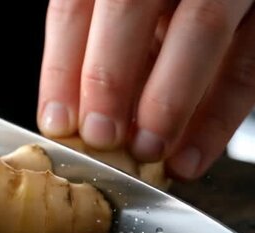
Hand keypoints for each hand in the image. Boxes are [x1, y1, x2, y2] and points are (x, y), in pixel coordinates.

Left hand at [38, 0, 254, 179]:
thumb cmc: (149, 17)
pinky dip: (218, 118)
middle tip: (100, 136)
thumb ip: (97, 50)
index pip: (74, 6)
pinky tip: (189, 157)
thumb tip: (68, 118)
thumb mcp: (117, 21)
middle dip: (109, 78)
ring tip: (146, 150)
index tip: (57, 122)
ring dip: (168, 100)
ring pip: (199, 28)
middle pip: (128, 8)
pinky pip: (246, 66)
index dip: (62, 67)